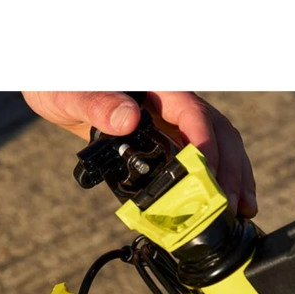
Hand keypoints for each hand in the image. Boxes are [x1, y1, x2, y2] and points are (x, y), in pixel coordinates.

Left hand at [22, 91, 257, 217]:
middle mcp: (171, 103)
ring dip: (231, 175)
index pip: (192, 112)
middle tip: (232, 204)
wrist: (55, 87)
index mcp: (156, 88)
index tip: (206, 173)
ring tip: (239, 210)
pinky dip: (212, 178)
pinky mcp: (164, 138)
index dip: (204, 143)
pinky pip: (197, 156)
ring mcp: (170, 121)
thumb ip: (98, 104)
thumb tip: (128, 119)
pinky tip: (222, 200)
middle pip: (215, 131)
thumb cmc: (62, 83)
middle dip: (229, 167)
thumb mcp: (73, 93)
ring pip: (216, 143)